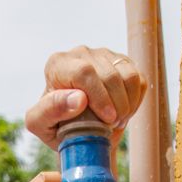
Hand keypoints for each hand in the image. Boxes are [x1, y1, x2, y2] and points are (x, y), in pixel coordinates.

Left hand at [25, 46, 146, 149]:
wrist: (74, 127)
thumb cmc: (54, 126)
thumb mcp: (41, 125)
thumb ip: (50, 111)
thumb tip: (79, 99)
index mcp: (58, 64)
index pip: (84, 72)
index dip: (99, 97)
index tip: (107, 119)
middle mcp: (80, 53)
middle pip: (109, 74)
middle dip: (116, 106)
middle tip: (111, 126)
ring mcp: (104, 55)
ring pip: (128, 76)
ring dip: (127, 104)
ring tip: (116, 121)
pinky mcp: (122, 63)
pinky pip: (140, 80)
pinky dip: (136, 101)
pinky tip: (123, 112)